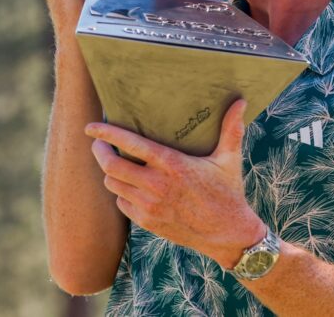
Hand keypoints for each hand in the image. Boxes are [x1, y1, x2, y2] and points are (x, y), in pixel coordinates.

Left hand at [85, 99, 265, 267]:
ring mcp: (150, 206)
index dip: (106, 134)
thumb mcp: (229, 158)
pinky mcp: (147, 222)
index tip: (90, 127)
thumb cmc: (228, 192)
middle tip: (98, 144)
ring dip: (109, 172)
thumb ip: (231, 128)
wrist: (228, 234)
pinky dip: (121, 193)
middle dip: (99, 152)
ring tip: (113, 163)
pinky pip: (121, 204)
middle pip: (111, 165)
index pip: (130, 144)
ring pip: (113, 185)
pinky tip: (129, 186)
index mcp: (173, 164)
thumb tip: (242, 100)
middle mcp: (157, 185)